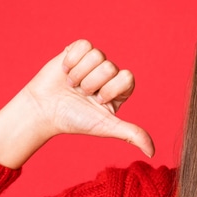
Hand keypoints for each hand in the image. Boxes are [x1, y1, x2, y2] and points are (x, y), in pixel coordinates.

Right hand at [0, 40, 154, 167]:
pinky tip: (65, 71)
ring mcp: (93, 62)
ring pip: (97, 55)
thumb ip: (132, 134)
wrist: (44, 111)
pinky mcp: (77, 51)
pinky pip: (83, 45)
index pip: (127, 77)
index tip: (97, 101)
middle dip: (91, 83)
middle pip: (110, 66)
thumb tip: (152, 152)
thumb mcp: (105, 127)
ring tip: (72, 84)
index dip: (110, 89)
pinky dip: (71, 60)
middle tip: (82, 93)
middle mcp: (109, 75)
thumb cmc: (75, 120)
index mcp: (120, 89)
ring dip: (80, 73)